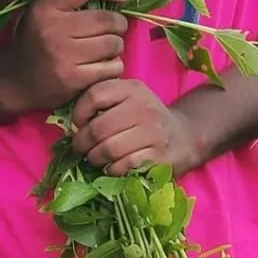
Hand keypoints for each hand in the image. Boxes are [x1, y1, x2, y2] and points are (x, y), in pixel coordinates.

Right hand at [0, 0, 128, 115]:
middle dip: (118, 23)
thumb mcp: (40, 14)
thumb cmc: (33, 44)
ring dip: (117, 45)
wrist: (13, 83)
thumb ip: (66, 2)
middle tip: (116, 29)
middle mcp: (53, 30)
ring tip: (108, 48)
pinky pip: (111, 68)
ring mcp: (64, 56)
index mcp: (44, 9)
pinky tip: (105, 65)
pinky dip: (114, 66)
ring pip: (112, 44)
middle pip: (105, 20)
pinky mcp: (73, 80)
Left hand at [69, 79, 197, 176]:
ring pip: (109, 149)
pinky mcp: (159, 156)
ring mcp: (153, 133)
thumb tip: (72, 124)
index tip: (77, 125)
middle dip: (82, 142)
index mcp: (133, 89)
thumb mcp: (129, 99)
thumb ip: (103, 102)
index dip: (79, 113)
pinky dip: (112, 169)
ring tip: (94, 158)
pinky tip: (112, 166)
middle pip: (98, 127)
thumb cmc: (145, 118)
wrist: (184, 136)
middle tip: (80, 149)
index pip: (95, 95)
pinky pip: (123, 165)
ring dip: (95, 158)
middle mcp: (144, 107)